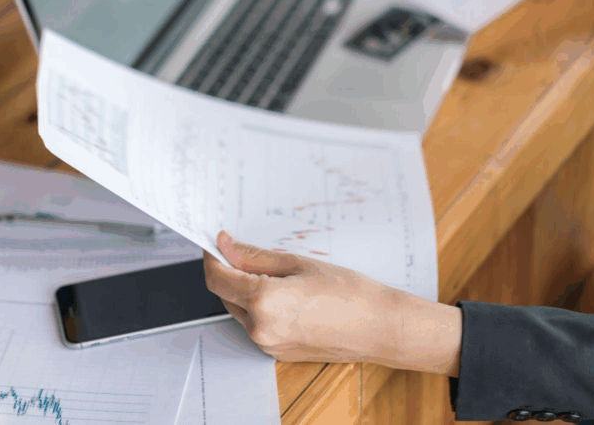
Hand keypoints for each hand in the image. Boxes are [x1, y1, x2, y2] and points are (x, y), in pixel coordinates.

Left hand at [203, 231, 462, 375]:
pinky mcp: (278, 353)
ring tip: (275, 272)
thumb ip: (255, 257)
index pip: (216, 277)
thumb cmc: (348, 292)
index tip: (217, 241)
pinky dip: (259, 306)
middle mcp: (260, 328)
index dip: (212, 256)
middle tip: (245, 250)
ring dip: (244, 290)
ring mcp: (268, 345)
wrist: (380, 327)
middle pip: (225, 294)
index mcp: (263, 302)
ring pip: (239, 310)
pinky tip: (284, 293)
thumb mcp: (297, 263)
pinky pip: (256, 324)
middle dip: (229, 271)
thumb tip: (226, 246)